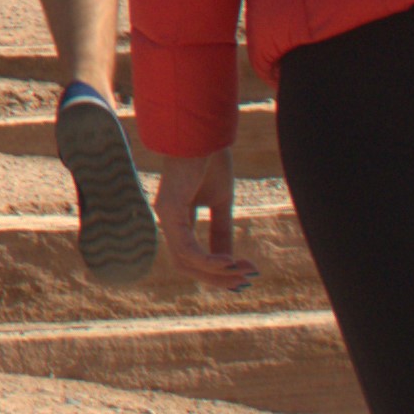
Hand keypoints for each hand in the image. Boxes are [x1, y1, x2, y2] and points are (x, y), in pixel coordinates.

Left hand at [154, 150, 247, 288]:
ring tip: (244, 272)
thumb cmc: (210, 160)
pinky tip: (229, 262)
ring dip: (218, 272)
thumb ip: (222, 230)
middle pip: (187, 265)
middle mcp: (168, 221)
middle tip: (247, 280)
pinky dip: (208, 260)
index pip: (191, 257)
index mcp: (178, 219)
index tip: (245, 275)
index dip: (217, 271)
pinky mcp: (170, 210)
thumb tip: (230, 259)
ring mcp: (166, 216)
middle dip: (218, 277)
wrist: (204, 133)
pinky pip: (187, 248)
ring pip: (186, 262)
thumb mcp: (222, 202)